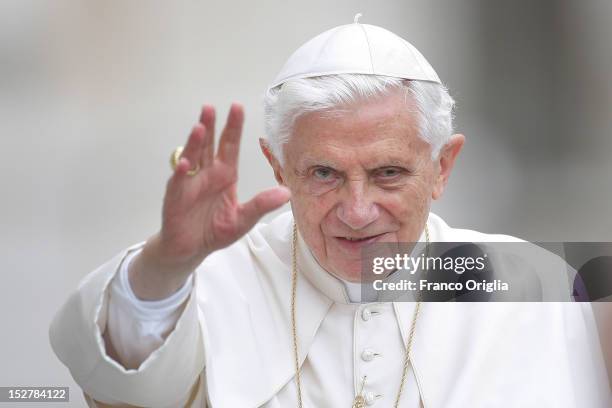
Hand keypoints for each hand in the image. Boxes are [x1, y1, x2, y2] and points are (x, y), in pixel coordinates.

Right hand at [130, 103, 290, 299]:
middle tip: (211, 107)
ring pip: (193, 156)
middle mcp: (207, 174)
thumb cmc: (215, 231)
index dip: (233, 127)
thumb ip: (261, 204)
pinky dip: (182, 172)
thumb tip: (287, 193)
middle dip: (210, 126)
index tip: (237, 107)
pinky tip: (186, 164)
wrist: (191, 248)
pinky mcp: (177, 196)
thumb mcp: (244, 219)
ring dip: (195, 142)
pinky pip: (179, 182)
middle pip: (209, 145)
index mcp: (225, 175)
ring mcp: (190, 183)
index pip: (230, 146)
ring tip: (200, 126)